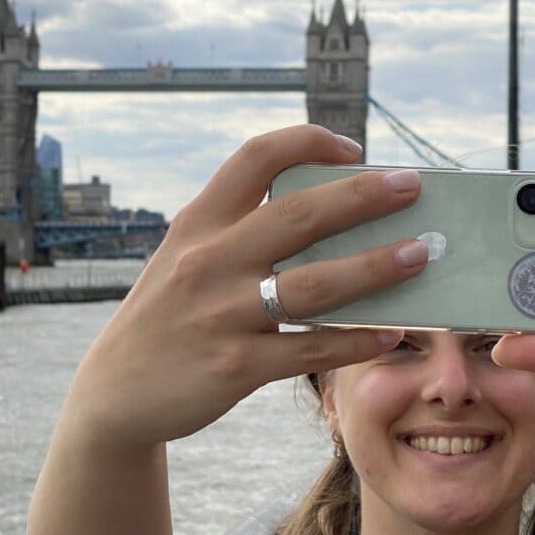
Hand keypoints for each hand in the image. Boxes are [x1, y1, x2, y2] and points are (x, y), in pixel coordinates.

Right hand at [65, 125, 429, 448]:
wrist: (116, 392)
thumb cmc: (167, 315)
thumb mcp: (185, 258)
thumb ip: (239, 232)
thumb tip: (332, 216)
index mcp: (198, 223)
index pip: (255, 158)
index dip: (309, 142)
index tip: (352, 150)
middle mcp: (208, 260)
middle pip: (299, 214)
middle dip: (363, 197)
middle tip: (412, 186)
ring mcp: (222, 315)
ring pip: (316, 285)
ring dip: (375, 267)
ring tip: (418, 256)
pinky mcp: (235, 367)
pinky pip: (310, 350)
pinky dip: (355, 341)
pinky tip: (388, 333)